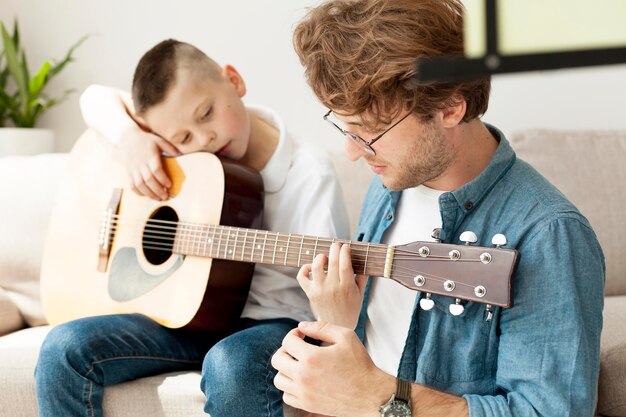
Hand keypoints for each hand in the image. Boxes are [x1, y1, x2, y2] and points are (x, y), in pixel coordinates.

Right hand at [115, 127, 180, 199]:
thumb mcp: (158, 140)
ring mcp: (133, 169)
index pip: (156, 169)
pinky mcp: (128, 173)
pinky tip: (148, 195)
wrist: (126, 139)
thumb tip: (180, 153)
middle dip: (158, 190)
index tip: (169, 185)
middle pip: (148, 180)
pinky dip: (139, 193)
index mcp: (149, 156)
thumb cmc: (146, 141)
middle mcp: (140, 164)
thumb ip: (169, 147)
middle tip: (166, 196)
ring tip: (158, 198)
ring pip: (140, 185)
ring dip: (149, 194)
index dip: (162, 179)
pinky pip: (132, 186)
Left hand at [272, 321, 392, 416]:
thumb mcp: (346, 337)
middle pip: (277, 359)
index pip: (287, 341)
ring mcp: (304, 393)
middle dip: (286, 350)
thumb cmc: (360, 364)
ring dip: (285, 369)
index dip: (294, 334)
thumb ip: (322, 327)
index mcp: (311, 357)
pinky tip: (302, 380)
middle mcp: (303, 376)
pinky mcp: (307, 405)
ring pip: (278, 379)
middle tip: (298, 348)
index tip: (303, 335)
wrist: (370, 395)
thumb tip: (301, 326)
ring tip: (299, 364)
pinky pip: (286, 396)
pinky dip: (290, 387)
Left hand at [297, 242, 367, 328]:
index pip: (345, 264)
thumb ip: (362, 278)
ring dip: (320, 257)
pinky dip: (304, 268)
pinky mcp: (310, 293)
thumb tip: (365, 262)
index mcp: (346, 287)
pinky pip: (302, 277)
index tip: (346, 246)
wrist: (336, 327)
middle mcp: (332, 288)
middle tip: (336, 245)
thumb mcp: (360, 294)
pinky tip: (311, 267)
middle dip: (334, 249)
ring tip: (325, 257)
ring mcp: (319, 290)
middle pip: (331, 262)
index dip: (345, 252)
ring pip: (316, 266)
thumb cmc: (350, 309)